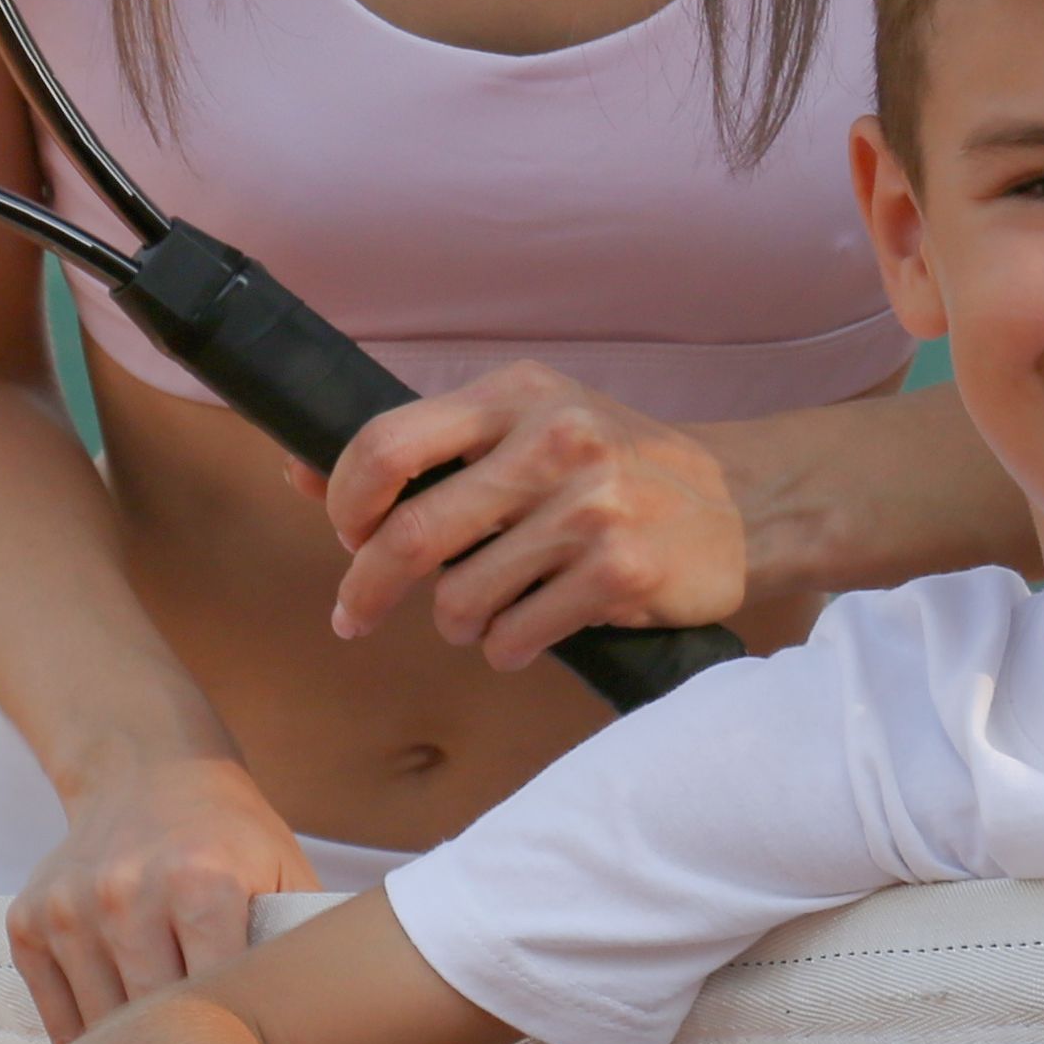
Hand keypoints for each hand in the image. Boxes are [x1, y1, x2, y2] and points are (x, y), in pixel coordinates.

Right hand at [11, 755, 318, 1043]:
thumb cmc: (229, 837)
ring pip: (98, 1027)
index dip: (235, 1040)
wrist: (148, 773)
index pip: (218, 996)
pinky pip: (52, 1013)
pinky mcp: (28, 922)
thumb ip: (301, 942)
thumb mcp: (285, 872)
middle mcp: (126, 893)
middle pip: (154, 1020)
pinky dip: (81, 1039)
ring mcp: (69, 908)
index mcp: (201, 881)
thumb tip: (327, 1022)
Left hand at [312, 363, 748, 670]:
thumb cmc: (618, 465)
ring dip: (455, 623)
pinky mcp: (621, 571)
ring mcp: (592, 508)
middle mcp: (555, 441)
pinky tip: (527, 631)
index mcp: (520, 395)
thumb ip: (425, 449)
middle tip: (354, 614)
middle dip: (365, 589)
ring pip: (460, 600)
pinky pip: (515, 636)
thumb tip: (296, 467)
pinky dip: (505, 647)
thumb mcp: (529, 428)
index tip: (347, 534)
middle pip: (412, 535)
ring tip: (482, 614)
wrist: (746, 501)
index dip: (344, 502)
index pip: (386, 444)